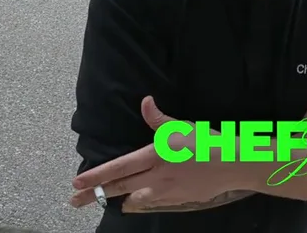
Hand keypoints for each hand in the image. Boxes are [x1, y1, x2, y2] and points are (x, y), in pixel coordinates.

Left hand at [69, 96, 250, 212]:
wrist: (233, 164)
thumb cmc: (207, 141)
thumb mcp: (182, 126)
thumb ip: (158, 119)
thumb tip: (145, 102)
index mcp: (155, 155)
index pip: (118, 167)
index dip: (96, 176)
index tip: (77, 182)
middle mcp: (156, 176)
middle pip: (119, 188)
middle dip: (94, 195)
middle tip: (74, 201)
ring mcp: (166, 192)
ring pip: (134, 200)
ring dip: (119, 200)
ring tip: (108, 201)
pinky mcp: (178, 200)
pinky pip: (152, 203)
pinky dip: (141, 202)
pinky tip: (137, 201)